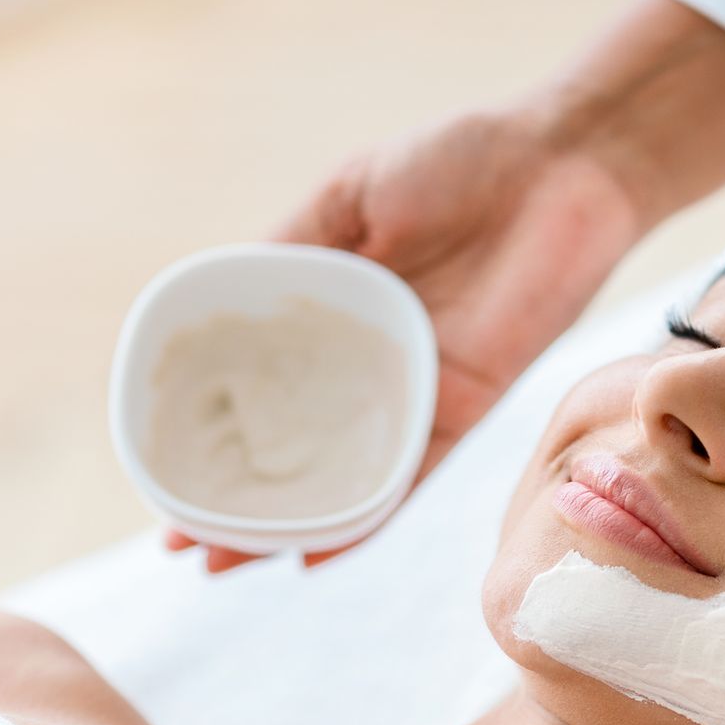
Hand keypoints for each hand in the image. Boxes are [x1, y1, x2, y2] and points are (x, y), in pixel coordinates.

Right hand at [170, 106, 643, 572]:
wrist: (565, 164)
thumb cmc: (462, 160)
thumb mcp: (353, 192)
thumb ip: (292, 242)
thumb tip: (217, 287)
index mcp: (340, 313)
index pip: (262, 385)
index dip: (211, 428)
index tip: (158, 469)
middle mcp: (372, 364)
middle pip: (295, 448)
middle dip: (240, 501)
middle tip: (184, 546)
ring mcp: (417, 391)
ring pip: (343, 478)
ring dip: (289, 526)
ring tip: (229, 564)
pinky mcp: (466, 406)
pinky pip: (412, 475)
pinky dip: (367, 518)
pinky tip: (317, 556)